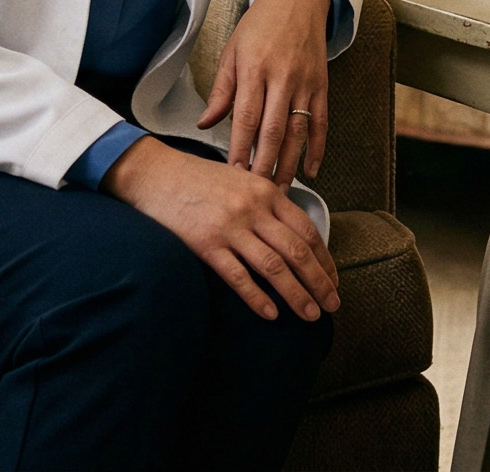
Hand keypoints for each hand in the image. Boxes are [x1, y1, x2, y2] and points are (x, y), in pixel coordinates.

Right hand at [103, 136, 339, 321]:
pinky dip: (258, 298)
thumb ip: (267, 202)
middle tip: (332, 305)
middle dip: (319, 282)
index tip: (333, 281)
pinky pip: (239, 277)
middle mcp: (253, 209)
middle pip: (297, 252)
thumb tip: (291, 232)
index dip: (324, 260)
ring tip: (310, 316)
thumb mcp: (241, 180)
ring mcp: (230, 227)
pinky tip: (271, 314)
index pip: (307, 231)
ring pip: (274, 268)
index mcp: (266, 192)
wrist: (155, 173)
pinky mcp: (206, 244)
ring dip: (296, 295)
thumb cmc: (199, 179)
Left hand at [200, 0, 330, 185]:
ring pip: (298, 131)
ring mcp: (305, 83)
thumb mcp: (232, 51)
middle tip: (257, 193)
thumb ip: (221, 90)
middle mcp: (282, 78)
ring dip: (290, 163)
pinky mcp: (322, 85)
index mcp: (254, 69)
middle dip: (265, 164)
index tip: (234, 173)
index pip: (246, 117)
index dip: (240, 148)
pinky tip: (311, 170)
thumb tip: (204, 124)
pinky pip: (321, 122)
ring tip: (281, 190)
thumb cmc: (260, 25)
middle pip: (274, 130)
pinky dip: (318, 148)